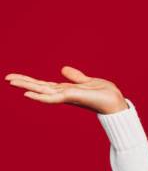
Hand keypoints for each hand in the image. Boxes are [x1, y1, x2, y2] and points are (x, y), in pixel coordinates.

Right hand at [4, 66, 128, 114]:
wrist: (115, 101)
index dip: (30, 81)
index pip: (44, 84)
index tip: (15, 77)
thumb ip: (75, 77)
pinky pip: (52, 98)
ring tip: (12, 82)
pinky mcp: (71, 97)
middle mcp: (63, 94)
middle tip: (7, 78)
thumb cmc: (104, 94)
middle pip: (39, 87)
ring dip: (27, 86)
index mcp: (66, 90)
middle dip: (24, 82)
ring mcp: (66, 96)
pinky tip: (28, 94)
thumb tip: (63, 69)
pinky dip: (40, 96)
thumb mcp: (88, 81)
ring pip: (42, 91)